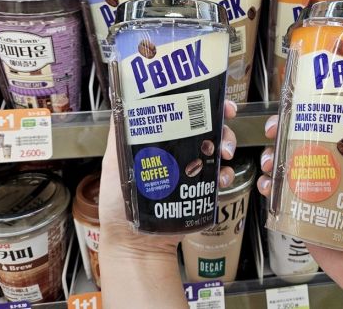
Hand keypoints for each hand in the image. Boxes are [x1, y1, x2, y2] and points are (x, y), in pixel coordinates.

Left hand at [99, 99, 237, 254]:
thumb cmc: (118, 205)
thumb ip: (121, 134)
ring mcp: (191, 172)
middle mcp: (178, 152)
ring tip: (224, 153)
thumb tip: (123, 100)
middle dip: (220, 122)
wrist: (135, 245)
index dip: (199, 101)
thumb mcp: (114, 162)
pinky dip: (227, 174)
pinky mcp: (202, 192)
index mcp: (159, 141)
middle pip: (205, 128)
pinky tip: (223, 178)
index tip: (212, 97)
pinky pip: (221, 177)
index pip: (182, 113)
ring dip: (227, 144)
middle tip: (226, 124)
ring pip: (217, 149)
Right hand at [258, 90, 342, 301]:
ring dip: (270, 158)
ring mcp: (312, 191)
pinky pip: (278, 196)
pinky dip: (268, 188)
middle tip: (273, 131)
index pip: (323, 123)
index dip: (305, 110)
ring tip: (270, 162)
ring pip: (282, 166)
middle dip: (280, 132)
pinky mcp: (300, 214)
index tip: (294, 102)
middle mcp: (327, 169)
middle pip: (296, 142)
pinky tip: (268, 186)